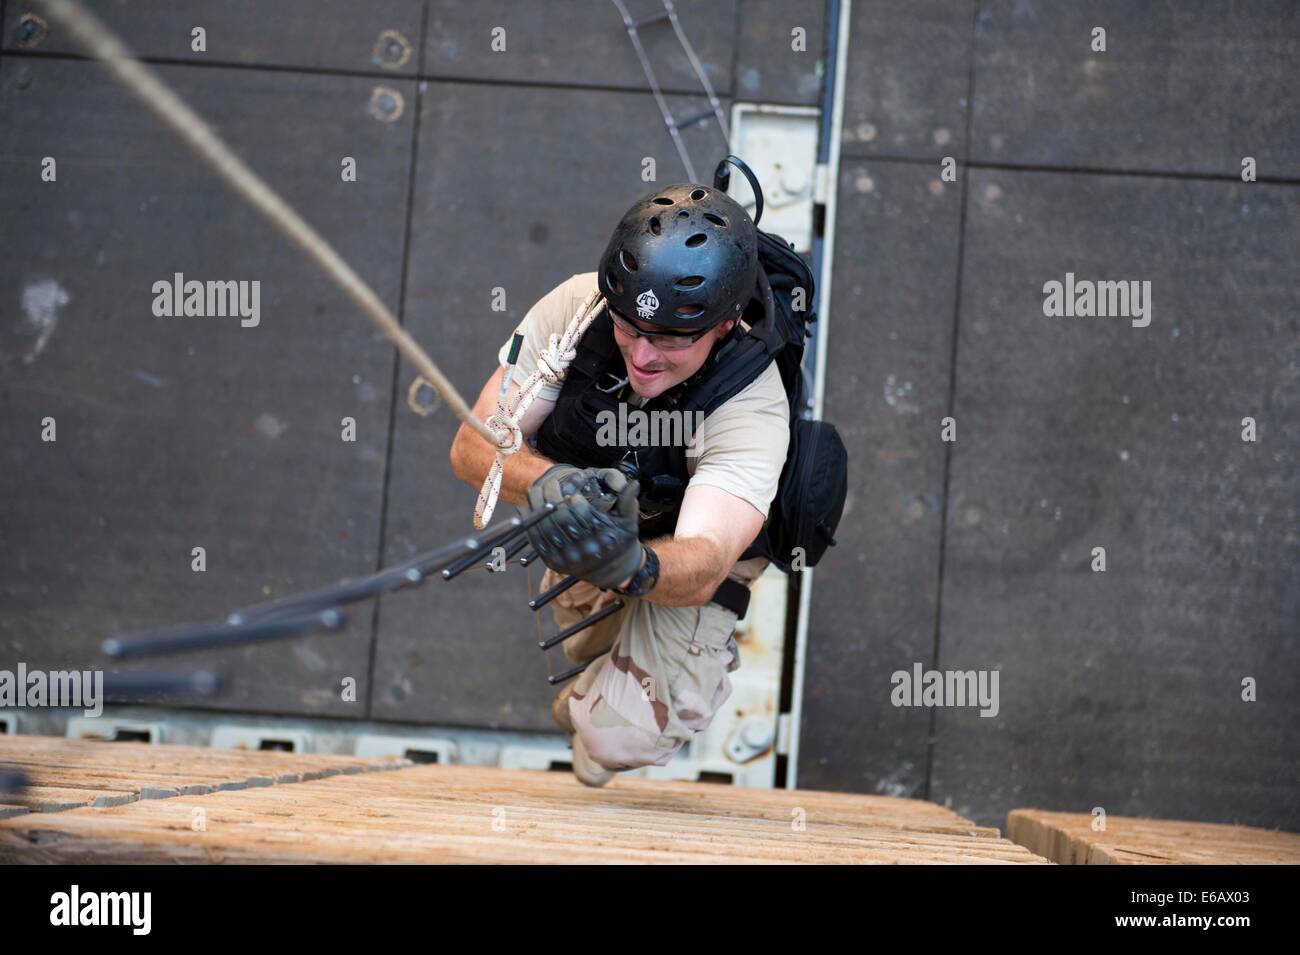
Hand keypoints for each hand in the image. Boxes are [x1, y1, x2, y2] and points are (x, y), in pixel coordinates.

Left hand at [525, 469, 641, 588]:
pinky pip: (536, 539)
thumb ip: (628, 501)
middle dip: (554, 496)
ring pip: (546, 527)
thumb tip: (634, 482)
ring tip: (538, 488)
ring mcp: (566, 558)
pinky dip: (529, 522)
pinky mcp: (553, 562)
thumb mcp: (628, 521)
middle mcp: (584, 550)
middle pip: (562, 519)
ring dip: (538, 504)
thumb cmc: (619, 540)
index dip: (575, 501)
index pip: (584, 516)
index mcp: (603, 538)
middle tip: (552, 482)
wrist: (610, 569)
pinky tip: (528, 507)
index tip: (574, 493)